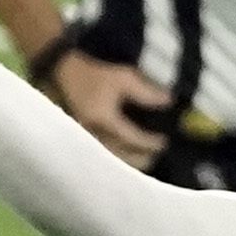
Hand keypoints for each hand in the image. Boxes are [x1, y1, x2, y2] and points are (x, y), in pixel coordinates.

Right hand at [50, 47, 176, 164]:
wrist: (65, 74)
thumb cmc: (96, 75)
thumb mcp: (124, 78)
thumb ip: (147, 92)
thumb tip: (169, 102)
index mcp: (106, 121)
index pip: (133, 139)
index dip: (150, 143)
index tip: (164, 142)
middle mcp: (96, 136)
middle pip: (123, 158)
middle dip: (142, 158)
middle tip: (157, 154)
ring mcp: (88, 141)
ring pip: (113, 161)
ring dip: (131, 162)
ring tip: (145, 158)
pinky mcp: (84, 141)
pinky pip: (104, 156)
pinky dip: (119, 158)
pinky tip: (128, 155)